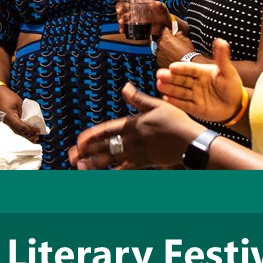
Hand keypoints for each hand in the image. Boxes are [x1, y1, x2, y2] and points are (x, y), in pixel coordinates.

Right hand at [0, 85, 39, 140]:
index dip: (30, 130)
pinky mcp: (5, 123)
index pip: (21, 126)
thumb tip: (30, 122)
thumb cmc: (7, 96)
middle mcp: (5, 121)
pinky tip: (26, 134)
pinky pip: (13, 129)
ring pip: (15, 133)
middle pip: (18, 132)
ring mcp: (4, 123)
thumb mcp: (19, 102)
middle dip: (28, 136)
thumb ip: (24, 113)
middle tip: (36, 138)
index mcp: (9, 115)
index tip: (37, 131)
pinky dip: (20, 132)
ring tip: (33, 138)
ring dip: (24, 136)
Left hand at [69, 82, 197, 168]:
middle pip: (104, 147)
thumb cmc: (176, 122)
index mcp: (131, 125)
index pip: (105, 131)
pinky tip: (104, 175)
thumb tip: (125, 87)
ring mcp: (136, 153)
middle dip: (86, 152)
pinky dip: (113, 173)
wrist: (191, 142)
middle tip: (71, 156)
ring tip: (80, 167)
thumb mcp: (156, 105)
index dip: (90, 136)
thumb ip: (137, 99)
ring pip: (111, 160)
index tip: (79, 141)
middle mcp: (131, 140)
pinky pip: (125, 170)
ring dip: (94, 164)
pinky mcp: (144, 163)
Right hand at [111, 0, 168, 35]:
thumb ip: (161, 6)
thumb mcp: (163, 9)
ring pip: (122, 16)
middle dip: (118, 8)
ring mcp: (134, 16)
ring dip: (119, 18)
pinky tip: (122, 30)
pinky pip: (126, 25)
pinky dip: (122, 28)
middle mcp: (135, 8)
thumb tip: (157, 3)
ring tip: (121, 22)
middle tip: (120, 12)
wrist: (164, 26)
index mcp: (141, 1)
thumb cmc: (163, 15)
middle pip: (122, 6)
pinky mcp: (135, 24)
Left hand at [154, 27, 197, 66]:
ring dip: (164, 49)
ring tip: (173, 52)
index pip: (164, 30)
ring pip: (160, 48)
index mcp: (166, 38)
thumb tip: (177, 33)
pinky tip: (171, 57)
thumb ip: (179, 34)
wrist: (188, 65)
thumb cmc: (188, 54)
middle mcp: (160, 45)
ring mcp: (159, 54)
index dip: (169, 31)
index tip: (172, 33)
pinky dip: (164, 56)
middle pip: (160, 39)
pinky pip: (160, 56)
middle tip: (173, 44)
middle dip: (166, 40)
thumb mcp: (186, 40)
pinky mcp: (159, 61)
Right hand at [157, 37, 241, 121]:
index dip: (181, 68)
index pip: (189, 69)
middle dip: (170, 77)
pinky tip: (167, 98)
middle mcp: (195, 83)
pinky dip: (176, 102)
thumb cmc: (232, 87)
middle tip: (160, 74)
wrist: (236, 106)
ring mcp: (194, 95)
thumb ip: (222, 58)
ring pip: (180, 91)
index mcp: (201, 72)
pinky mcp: (194, 108)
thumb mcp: (228, 71)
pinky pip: (184, 105)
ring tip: (160, 85)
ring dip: (170, 88)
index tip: (172, 66)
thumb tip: (220, 40)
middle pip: (181, 79)